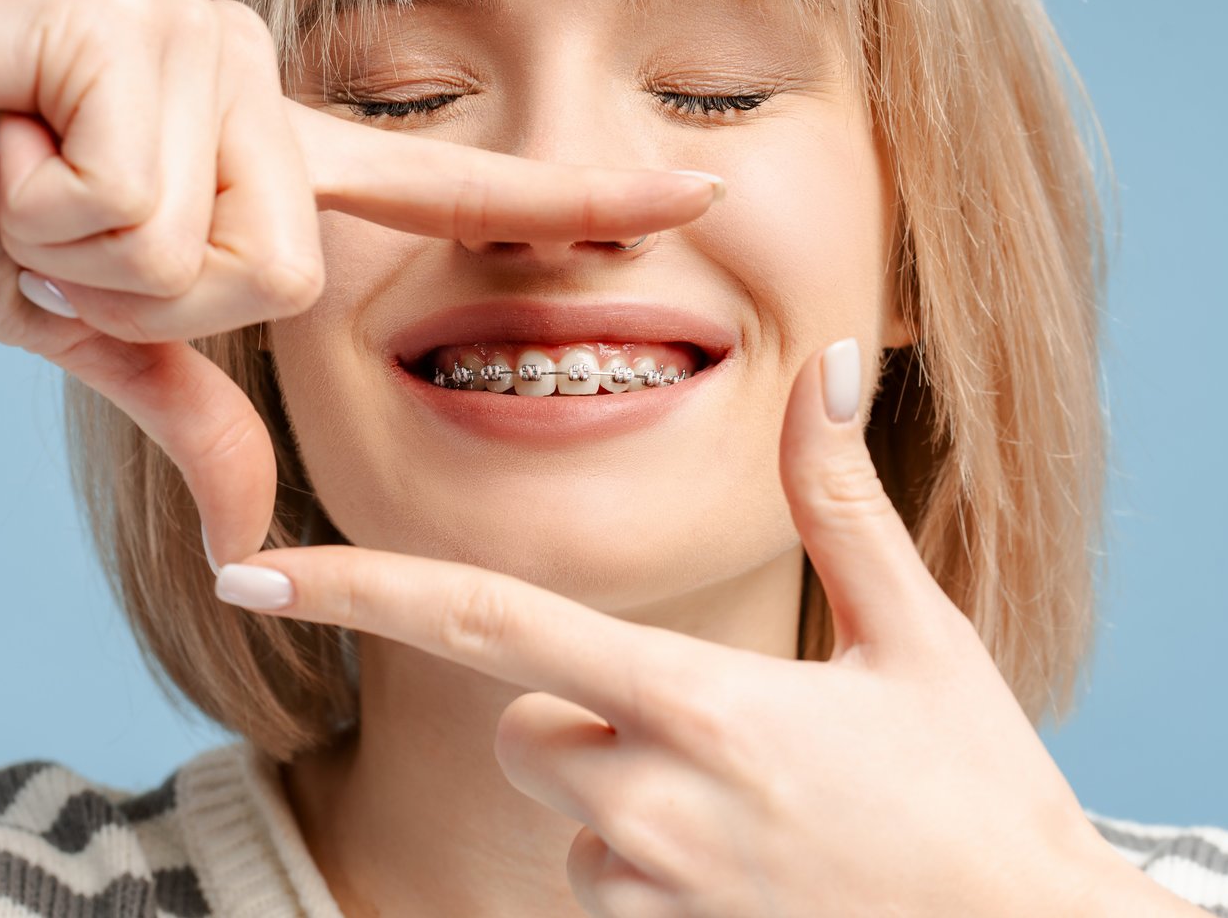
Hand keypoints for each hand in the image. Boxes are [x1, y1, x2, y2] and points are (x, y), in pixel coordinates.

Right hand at [0, 0, 717, 548]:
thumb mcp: (112, 340)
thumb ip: (202, 410)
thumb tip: (250, 532)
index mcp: (283, 159)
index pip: (459, 182)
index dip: (583, 193)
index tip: (704, 192)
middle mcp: (266, 83)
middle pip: (296, 274)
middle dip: (155, 296)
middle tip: (68, 225)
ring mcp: (204, 40)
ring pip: (218, 246)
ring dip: (88, 255)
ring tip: (32, 177)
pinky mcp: (127, 20)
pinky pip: (136, 202)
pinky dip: (42, 212)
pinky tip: (3, 141)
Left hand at [202, 338, 1163, 917]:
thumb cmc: (979, 794)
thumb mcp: (918, 636)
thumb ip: (839, 499)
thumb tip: (833, 363)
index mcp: (696, 702)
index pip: (486, 621)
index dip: (356, 586)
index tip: (248, 566)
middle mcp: (647, 805)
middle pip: (526, 728)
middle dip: (578, 713)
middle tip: (719, 725)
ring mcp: (649, 896)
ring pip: (566, 814)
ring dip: (626, 798)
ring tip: (762, 809)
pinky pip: (602, 890)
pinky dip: (649, 869)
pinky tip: (756, 868)